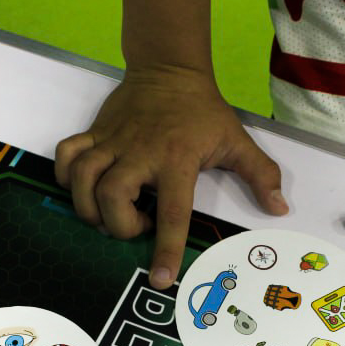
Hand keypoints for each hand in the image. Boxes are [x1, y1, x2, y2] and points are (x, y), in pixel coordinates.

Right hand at [53, 66, 287, 288]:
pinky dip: (65, 176)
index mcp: (177, 159)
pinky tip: (82, 187)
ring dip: (89, 207)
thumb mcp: (236, 139)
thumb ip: (260, 174)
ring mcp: (112, 142)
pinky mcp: (94, 132)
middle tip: (137, 224)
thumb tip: (279, 208)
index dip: (165, 248)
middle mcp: (140, 153)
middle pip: (112, 197)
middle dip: (119, 225)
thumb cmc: (202, 110)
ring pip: (82, 179)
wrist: (169, 67)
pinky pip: (66, 155)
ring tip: (108, 213)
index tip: (160, 278)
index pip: (172, 211)